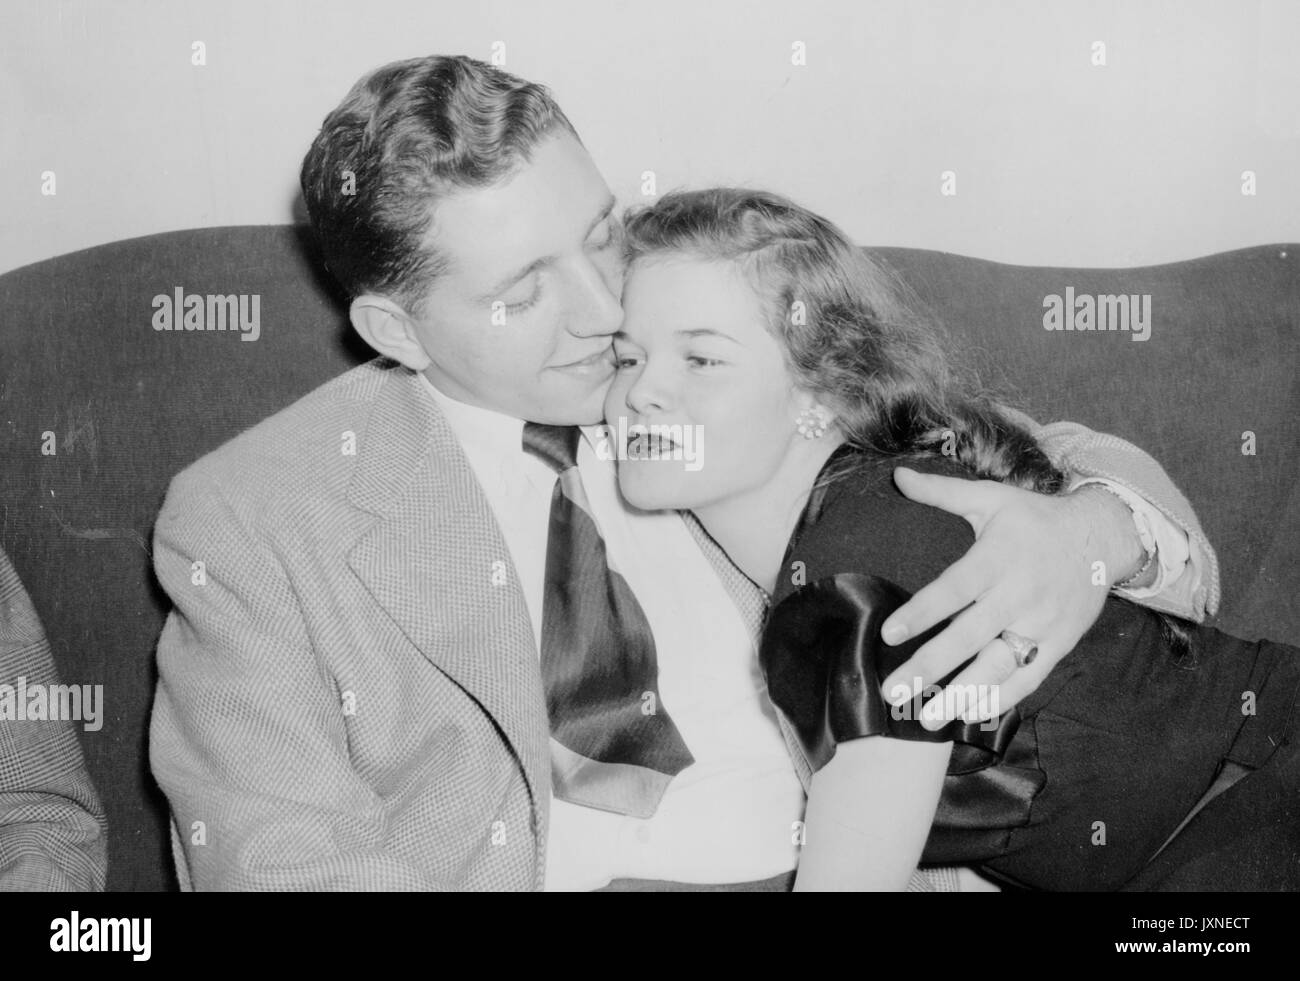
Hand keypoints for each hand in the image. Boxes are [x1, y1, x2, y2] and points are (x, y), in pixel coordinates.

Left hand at [880, 468, 1140, 727]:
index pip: (953, 589)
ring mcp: (1041, 624)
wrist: (1102, 536)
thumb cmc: (1035, 518)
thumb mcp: (991, 498)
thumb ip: (942, 491)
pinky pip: (1028, 678)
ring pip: (998, 666)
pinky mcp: (1059, 644)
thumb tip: (896, 475)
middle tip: (893, 692)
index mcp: (997, 558)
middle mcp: (1019, 594)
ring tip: (927, 719)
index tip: (887, 633)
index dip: (921, 612)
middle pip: (969, 637)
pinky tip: (970, 716)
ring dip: (962, 695)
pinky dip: (1001, 700)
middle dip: (930, 667)